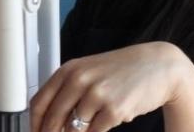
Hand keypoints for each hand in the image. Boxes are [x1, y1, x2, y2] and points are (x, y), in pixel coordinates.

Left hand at [30, 41, 193, 131]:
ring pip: (73, 130)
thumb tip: (49, 122)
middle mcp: (80, 79)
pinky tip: (106, 121)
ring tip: (91, 123)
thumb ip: (68, 91)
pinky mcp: (114, 110)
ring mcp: (97, 94)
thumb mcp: (90, 72)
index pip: (39, 103)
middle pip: (52, 120)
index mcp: (69, 69)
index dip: (35, 124)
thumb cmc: (122, 70)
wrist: (158, 66)